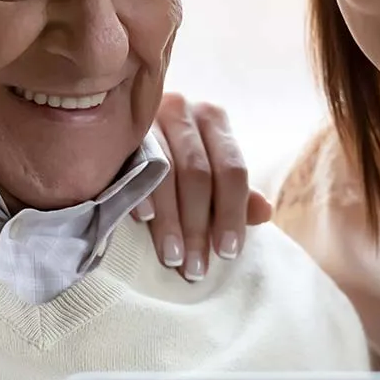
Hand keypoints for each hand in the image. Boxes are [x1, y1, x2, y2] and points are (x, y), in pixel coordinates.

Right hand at [135, 92, 270, 281]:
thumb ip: (235, 194)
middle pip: (198, 174)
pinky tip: (145, 221)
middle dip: (198, 226)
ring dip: (171, 221)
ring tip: (173, 258)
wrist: (114, 127)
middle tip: (195, 268)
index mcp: (213, 121)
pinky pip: (132, 164)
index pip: (232, 170)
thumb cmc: (174, 158)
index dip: (231, 213)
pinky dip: (140, 194)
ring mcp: (149, 117)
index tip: (227, 253)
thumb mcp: (208, 171)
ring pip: (166, 173)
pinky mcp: (119, 131)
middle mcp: (184, 111)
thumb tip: (264, 212)